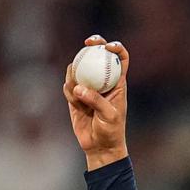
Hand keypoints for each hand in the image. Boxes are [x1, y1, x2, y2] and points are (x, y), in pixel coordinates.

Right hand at [63, 35, 129, 169]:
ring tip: (78, 94)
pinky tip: (74, 101)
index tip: (107, 46)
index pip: (121, 59)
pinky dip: (68, 90)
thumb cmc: (111, 132)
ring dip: (75, 75)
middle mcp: (103, 81)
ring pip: (79, 69)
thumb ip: (95, 101)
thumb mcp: (109, 117)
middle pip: (97, 55)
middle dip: (93, 44)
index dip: (116, 47)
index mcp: (118, 83)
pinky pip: (68, 85)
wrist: (99, 146)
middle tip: (87, 43)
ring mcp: (88, 87)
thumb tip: (79, 88)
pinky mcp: (75, 95)